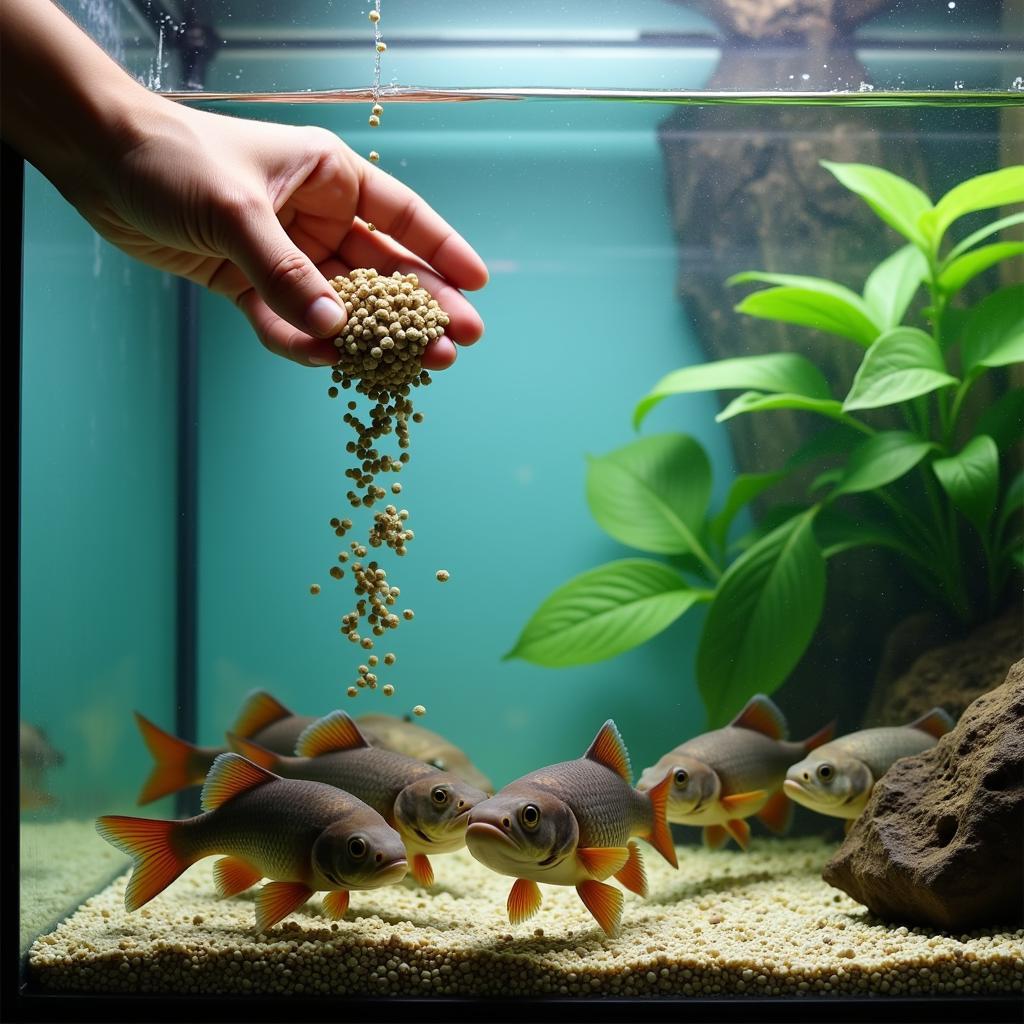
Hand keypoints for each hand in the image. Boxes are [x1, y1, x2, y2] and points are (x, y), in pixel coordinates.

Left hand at [77, 100, 487, 367]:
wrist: (97, 161)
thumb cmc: (173, 159)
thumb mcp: (238, 212)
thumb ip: (287, 274)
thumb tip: (337, 331)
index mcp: (328, 177)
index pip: (401, 216)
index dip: (442, 250)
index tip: (479, 285)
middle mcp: (314, 216)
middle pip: (382, 269)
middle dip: (420, 308)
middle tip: (457, 345)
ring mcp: (285, 254)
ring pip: (342, 303)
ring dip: (373, 336)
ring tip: (413, 367)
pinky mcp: (249, 283)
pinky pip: (288, 320)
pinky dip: (304, 342)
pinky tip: (332, 362)